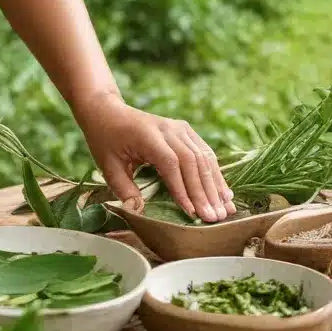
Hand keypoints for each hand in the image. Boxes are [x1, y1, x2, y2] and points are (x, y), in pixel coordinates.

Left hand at [74, 92, 236, 221]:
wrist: (109, 112)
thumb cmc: (106, 140)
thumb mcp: (107, 165)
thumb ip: (123, 189)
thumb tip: (139, 211)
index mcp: (147, 135)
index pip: (170, 163)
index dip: (182, 188)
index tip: (191, 212)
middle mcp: (168, 128)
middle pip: (192, 161)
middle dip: (204, 192)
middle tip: (213, 218)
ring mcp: (179, 128)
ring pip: (203, 157)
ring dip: (215, 185)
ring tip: (225, 210)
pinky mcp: (186, 131)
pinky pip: (205, 152)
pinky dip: (215, 173)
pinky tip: (224, 193)